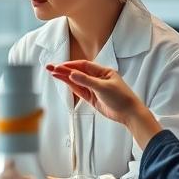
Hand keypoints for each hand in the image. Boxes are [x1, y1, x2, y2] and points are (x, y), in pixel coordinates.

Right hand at [46, 61, 162, 147]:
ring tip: (52, 73)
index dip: (70, 65)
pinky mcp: (91, 98)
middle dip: (63, 69)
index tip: (59, 66)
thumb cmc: (122, 98)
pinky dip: (70, 86)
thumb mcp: (103, 87)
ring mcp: (93, 88)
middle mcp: (97, 78)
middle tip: (50, 67)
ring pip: (76, 81)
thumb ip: (86, 80)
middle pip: (77, 72)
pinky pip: (78, 90)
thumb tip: (72, 74)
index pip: (83, 66)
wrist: (129, 113)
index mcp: (103, 72)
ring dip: (64, 77)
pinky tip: (62, 80)